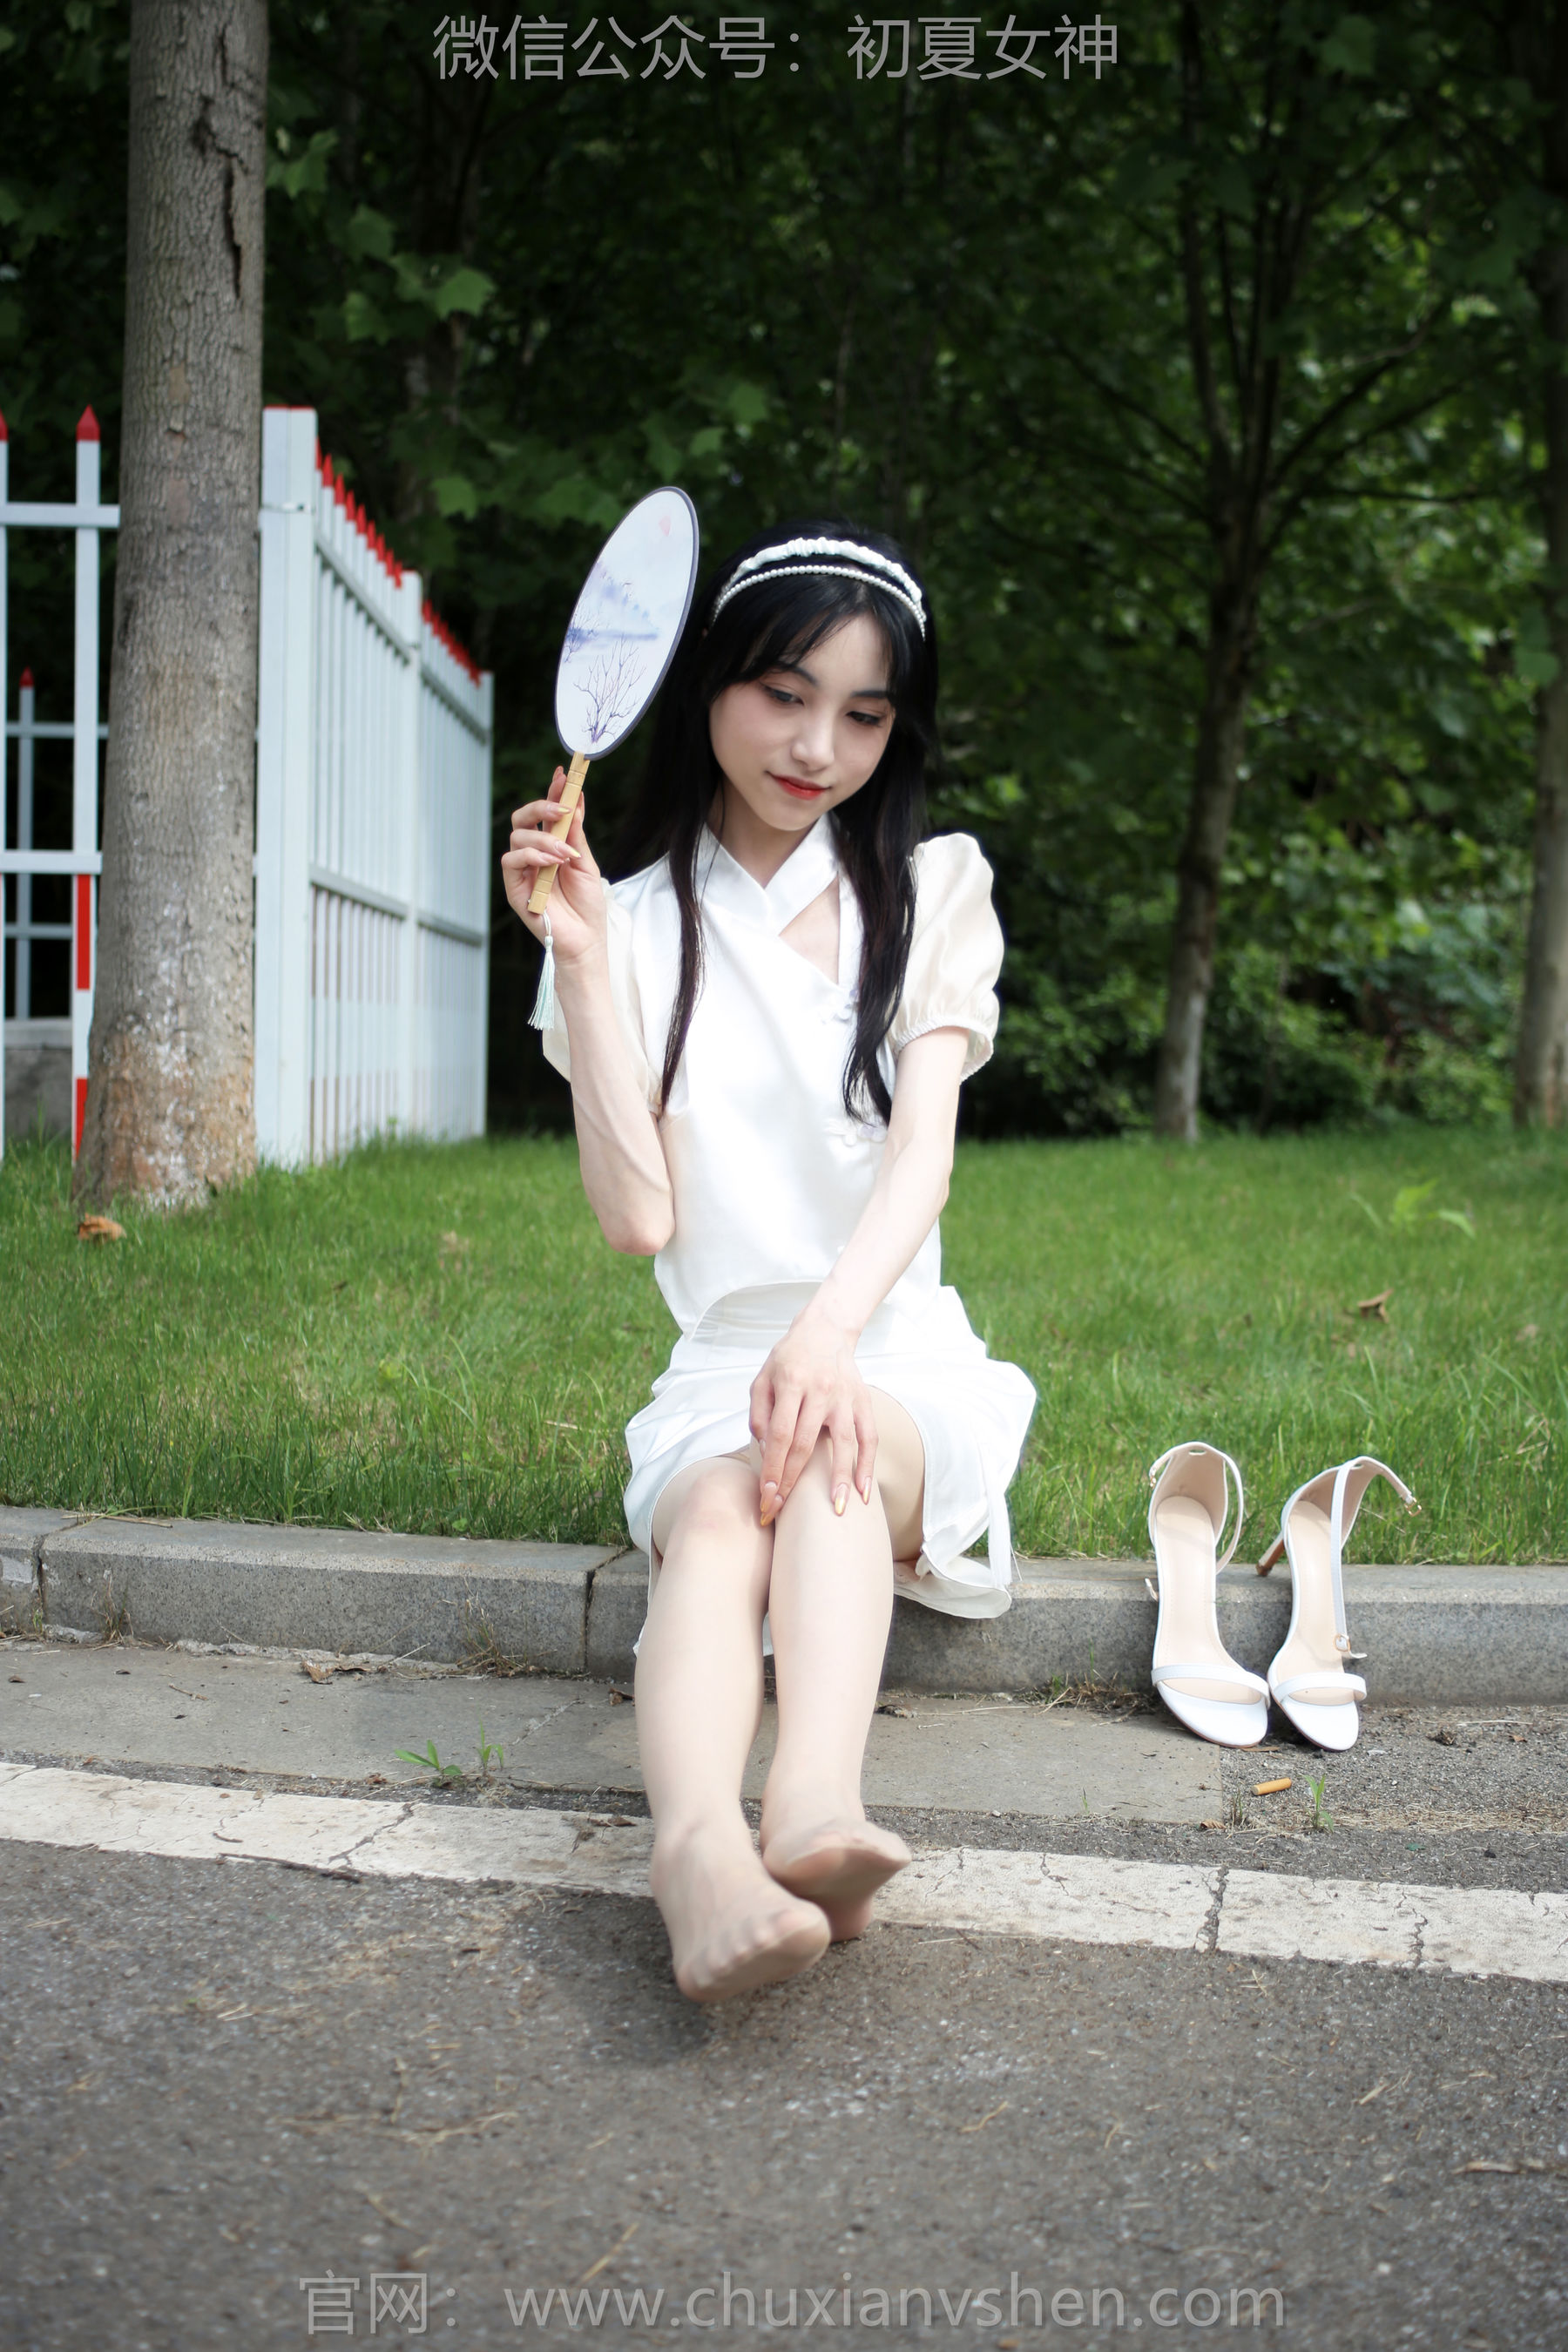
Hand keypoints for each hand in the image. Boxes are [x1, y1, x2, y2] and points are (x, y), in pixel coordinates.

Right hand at [500, 767, 606, 967]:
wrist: (585, 939)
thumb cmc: (587, 905)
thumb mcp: (586, 863)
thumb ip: (577, 834)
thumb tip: (576, 800)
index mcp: (551, 845)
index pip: (546, 812)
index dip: (552, 791)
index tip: (563, 773)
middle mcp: (533, 854)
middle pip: (523, 818)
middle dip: (541, 806)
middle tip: (562, 808)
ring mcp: (522, 870)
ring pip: (518, 836)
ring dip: (544, 838)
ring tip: (566, 853)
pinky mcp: (514, 887)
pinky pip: (511, 860)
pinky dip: (532, 855)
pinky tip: (551, 862)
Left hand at [749, 1303, 877, 1525]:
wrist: (825, 1330)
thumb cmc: (789, 1358)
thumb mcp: (763, 1378)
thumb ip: (758, 1412)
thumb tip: (763, 1448)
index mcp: (791, 1384)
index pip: (779, 1434)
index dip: (772, 1467)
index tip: (766, 1496)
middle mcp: (819, 1391)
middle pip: (806, 1444)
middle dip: (791, 1481)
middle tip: (781, 1510)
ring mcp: (844, 1397)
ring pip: (844, 1443)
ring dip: (838, 1478)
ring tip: (835, 1509)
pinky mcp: (863, 1401)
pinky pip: (869, 1437)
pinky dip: (868, 1464)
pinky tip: (864, 1490)